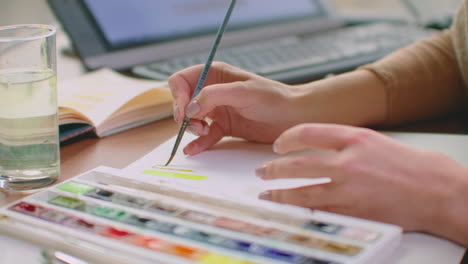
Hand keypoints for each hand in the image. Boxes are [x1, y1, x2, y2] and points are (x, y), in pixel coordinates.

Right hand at [169, 62, 304, 154]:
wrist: (294, 117)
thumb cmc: (274, 98)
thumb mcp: (243, 92)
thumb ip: (214, 96)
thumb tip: (190, 108)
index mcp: (215, 74)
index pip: (182, 80)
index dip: (178, 95)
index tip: (184, 110)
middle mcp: (213, 91)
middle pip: (183, 101)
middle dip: (184, 113)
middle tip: (195, 124)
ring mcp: (218, 111)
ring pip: (192, 120)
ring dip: (192, 128)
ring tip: (205, 132)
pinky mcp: (225, 128)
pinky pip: (205, 136)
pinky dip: (198, 143)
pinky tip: (193, 150)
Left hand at [256, 123, 467, 244]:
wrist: (438, 191)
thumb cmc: (412, 166)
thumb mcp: (376, 142)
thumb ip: (345, 143)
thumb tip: (318, 148)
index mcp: (355, 137)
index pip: (307, 132)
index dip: (286, 139)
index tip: (277, 146)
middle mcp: (348, 161)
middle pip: (297, 163)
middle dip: (274, 169)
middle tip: (262, 172)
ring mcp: (349, 188)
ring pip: (302, 191)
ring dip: (279, 193)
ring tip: (267, 194)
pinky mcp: (353, 212)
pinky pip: (318, 212)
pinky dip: (301, 211)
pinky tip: (291, 210)